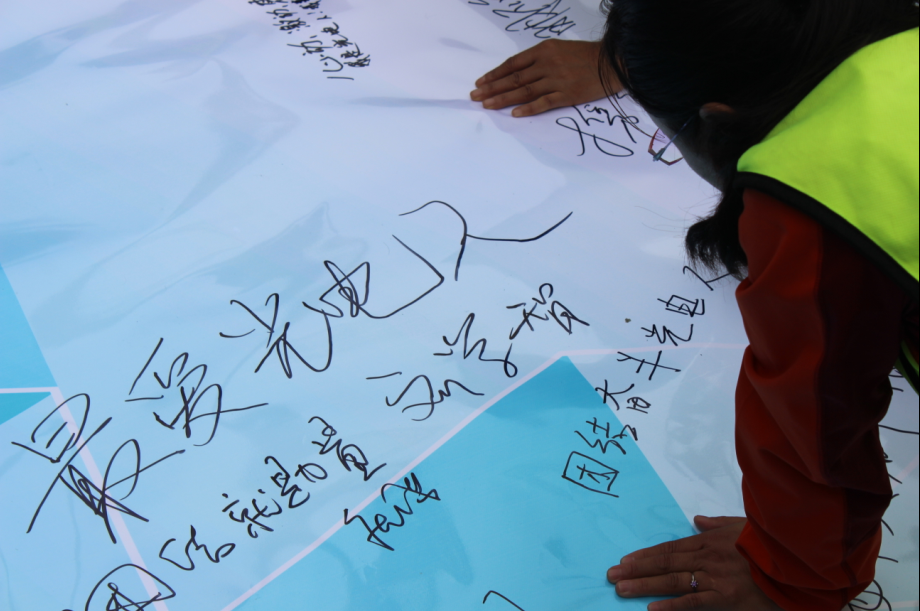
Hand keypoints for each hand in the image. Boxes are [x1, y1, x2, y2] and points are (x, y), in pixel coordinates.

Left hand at [470, 40, 616, 117]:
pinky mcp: (567, 94)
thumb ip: (539, 59)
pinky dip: (528, 108)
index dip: (494, 74)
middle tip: (475, 96)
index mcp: (544, 50)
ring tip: (487, 105)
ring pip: (524, 91)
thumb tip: (517, 73)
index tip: (480, 82)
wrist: (612, 62)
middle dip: (491, 88)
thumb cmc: (585, 56)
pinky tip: (514, 114)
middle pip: (513, 79)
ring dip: (503, 99)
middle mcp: (548, 64)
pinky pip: (543, 103)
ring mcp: (557, 80)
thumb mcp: (559, 49)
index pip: (512, 64)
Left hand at [607, 516, 781, 610]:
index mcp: (708, 541)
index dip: (645, 555)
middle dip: (636, 569)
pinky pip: (694, 603)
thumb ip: (717, 524)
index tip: (625, 560)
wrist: (796, 562)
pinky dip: (672, 606)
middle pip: (665, 563)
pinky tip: (652, 609)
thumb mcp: (742, 526)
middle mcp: (706, 558)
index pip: (669, 548)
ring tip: (621, 588)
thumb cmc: (770, 544)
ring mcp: (715, 579)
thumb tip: (698, 520)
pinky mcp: (726, 599)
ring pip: (673, 581)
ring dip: (644, 585)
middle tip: (611, 574)